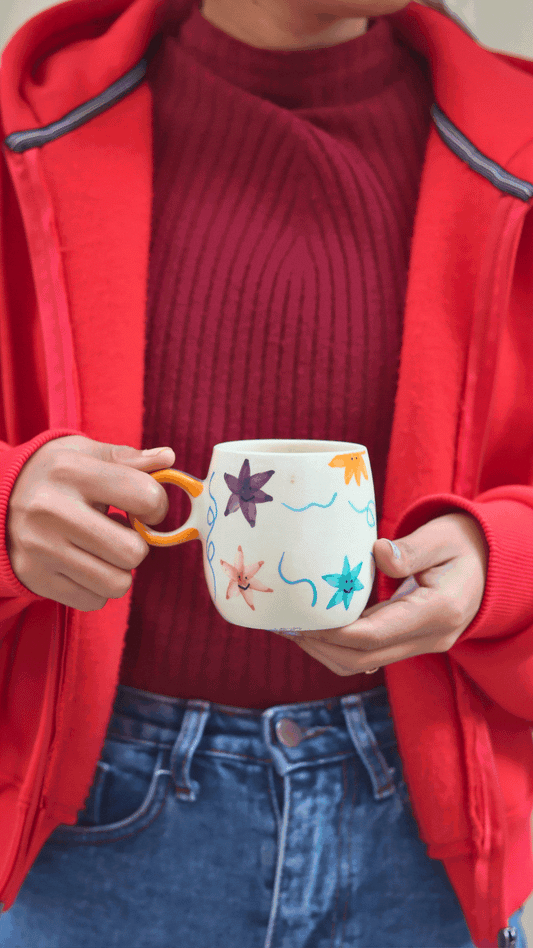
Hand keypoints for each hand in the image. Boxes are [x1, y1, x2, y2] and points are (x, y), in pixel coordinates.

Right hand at [6, 435, 175, 610]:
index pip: (146, 496)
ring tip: (100, 547)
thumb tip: (168, 459)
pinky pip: (94, 601)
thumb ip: (129, 458)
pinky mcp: (36, 578)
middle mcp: (51, 511)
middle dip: (137, 544)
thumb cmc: (54, 475)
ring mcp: (41, 549)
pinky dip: (97, 587)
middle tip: (119, 531)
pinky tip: (82, 563)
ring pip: (117, 583)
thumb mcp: (85, 453)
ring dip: (119, 569)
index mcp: (70, 472)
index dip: (157, 505)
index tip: (144, 507)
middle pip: (134, 551)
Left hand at [292, 513, 487, 675]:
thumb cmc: (463, 542)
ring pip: (365, 663)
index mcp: (439, 611)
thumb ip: (410, 549)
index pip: (374, 635)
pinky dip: (341, 645)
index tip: (300, 619)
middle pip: (363, 659)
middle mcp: (432, 637)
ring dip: (326, 651)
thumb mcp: (442, 536)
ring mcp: (423, 644)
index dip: (332, 632)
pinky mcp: (413, 642)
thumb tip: (376, 553)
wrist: (490, 563)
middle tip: (286, 625)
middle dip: (320, 647)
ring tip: (294, 627)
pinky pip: (372, 653)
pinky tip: (318, 626)